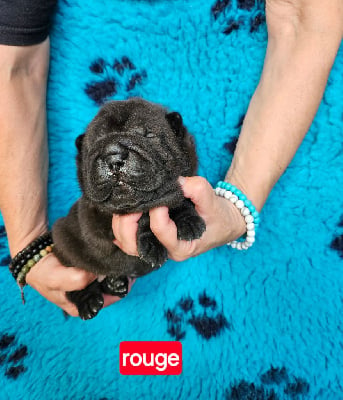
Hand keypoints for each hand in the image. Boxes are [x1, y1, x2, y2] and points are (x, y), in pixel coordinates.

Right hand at [26, 253, 134, 316]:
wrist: (34, 256)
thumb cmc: (43, 272)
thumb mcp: (56, 280)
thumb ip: (76, 280)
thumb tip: (96, 274)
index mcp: (84, 305)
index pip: (110, 300)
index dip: (121, 288)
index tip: (128, 275)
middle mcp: (90, 295)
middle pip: (113, 287)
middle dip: (122, 277)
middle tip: (129, 263)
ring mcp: (91, 282)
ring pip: (111, 276)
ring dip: (118, 267)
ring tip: (124, 256)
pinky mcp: (90, 270)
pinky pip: (106, 266)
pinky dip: (111, 261)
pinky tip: (115, 252)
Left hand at [112, 176, 246, 261]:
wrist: (221, 223)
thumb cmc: (217, 215)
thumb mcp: (212, 200)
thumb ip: (195, 189)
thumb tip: (172, 180)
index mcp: (183, 246)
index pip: (161, 231)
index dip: (156, 212)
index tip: (161, 197)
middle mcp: (166, 251)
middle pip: (135, 243)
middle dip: (129, 221)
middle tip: (133, 200)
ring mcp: (157, 248)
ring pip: (128, 244)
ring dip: (121, 224)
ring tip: (126, 205)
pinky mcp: (152, 241)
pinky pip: (129, 241)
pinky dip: (121, 229)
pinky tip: (121, 215)